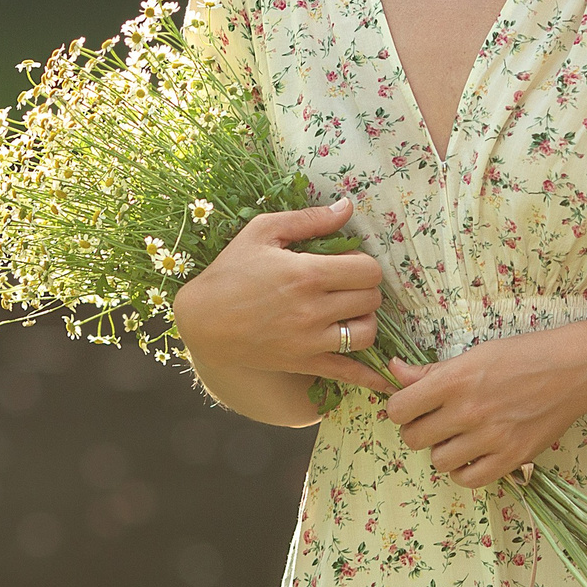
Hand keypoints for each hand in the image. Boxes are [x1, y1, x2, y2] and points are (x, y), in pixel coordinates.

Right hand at [171, 198, 391, 391]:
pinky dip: (369, 377)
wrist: (202, 320)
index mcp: (308, 273)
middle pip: (371, 299)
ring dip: (365, 321)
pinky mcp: (304, 363)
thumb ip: (308, 219)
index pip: (368, 270)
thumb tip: (347, 207)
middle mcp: (314, 309)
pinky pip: (348, 373)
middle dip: (366, 289)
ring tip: (349, 312)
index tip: (347, 263)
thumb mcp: (262, 232)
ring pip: (367, 334)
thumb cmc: (231, 271)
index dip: (364, 263)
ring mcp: (311, 340)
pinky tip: (384, 379)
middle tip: (347, 285)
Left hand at [383, 322, 586, 487]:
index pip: (398, 409)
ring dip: (443, 451)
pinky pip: (468, 480)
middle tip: (437, 421)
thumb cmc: (522, 356)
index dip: (401, 409)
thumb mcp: (474, 354)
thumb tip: (394, 371)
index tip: (412, 407)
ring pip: (438, 461)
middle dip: (420, 430)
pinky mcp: (511, 458)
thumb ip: (431, 371)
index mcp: (454, 380)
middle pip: (414, 438)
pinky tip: (473, 455)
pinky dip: (464, 471)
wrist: (573, 370)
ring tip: (459, 437)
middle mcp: (468, 411)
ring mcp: (490, 438)